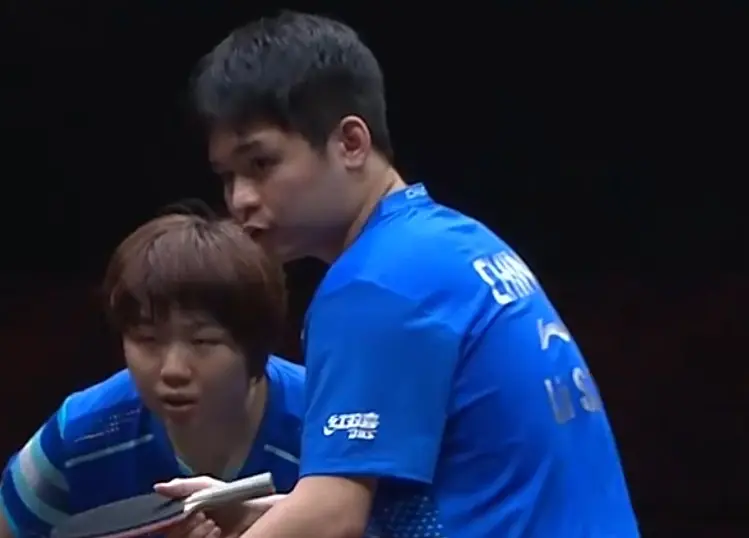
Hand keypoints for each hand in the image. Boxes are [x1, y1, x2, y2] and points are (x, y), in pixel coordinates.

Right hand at [155, 476, 284, 537]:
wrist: (257, 512)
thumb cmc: (232, 498)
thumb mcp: (207, 486)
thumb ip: (183, 487)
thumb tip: (158, 487)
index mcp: (184, 516)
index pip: (165, 523)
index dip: (165, 520)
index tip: (176, 513)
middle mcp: (188, 530)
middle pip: (172, 534)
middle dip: (185, 526)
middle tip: (201, 516)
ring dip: (196, 533)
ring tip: (212, 523)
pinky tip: (217, 531)